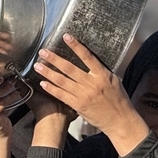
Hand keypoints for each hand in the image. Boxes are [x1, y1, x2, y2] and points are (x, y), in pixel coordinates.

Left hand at [34, 35, 148, 155]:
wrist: (120, 121)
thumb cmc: (118, 100)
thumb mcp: (114, 81)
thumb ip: (101, 72)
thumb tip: (91, 62)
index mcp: (102, 75)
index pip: (87, 57)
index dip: (76, 46)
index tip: (66, 36)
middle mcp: (92, 83)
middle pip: (69, 68)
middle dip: (54, 59)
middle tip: (42, 52)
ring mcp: (84, 95)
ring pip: (62, 81)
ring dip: (48, 72)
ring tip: (38, 65)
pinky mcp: (79, 106)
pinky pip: (62, 95)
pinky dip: (51, 89)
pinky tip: (43, 83)